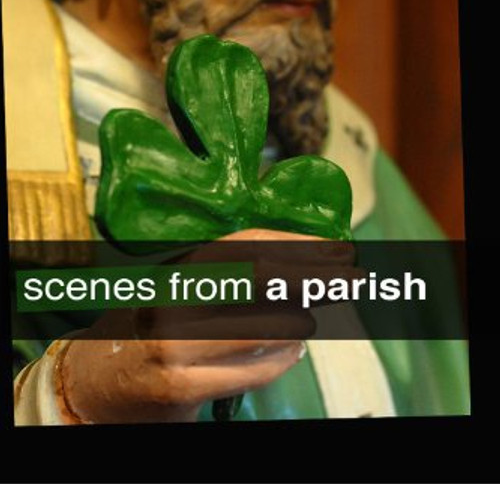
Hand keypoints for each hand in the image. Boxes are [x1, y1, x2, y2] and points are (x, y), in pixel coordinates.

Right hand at [61, 229, 354, 423]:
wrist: (90, 382)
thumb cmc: (142, 326)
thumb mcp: (175, 285)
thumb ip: (224, 275)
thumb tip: (300, 265)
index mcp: (174, 268)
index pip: (246, 245)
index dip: (297, 244)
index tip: (339, 248)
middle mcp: (173, 300)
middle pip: (264, 280)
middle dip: (318, 278)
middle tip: (355, 279)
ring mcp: (176, 346)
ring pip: (268, 328)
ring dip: (301, 324)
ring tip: (308, 320)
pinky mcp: (182, 388)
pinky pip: (255, 370)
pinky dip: (283, 359)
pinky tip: (291, 351)